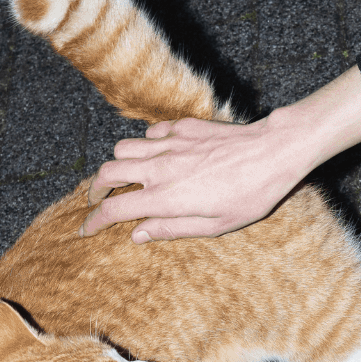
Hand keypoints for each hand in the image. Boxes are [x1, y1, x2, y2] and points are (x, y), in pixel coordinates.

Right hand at [80, 65, 360, 240]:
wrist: (273, 152)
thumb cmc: (250, 195)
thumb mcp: (214, 225)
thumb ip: (171, 229)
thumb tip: (137, 234)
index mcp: (165, 197)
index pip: (114, 209)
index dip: (94, 221)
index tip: (86, 229)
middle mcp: (160, 168)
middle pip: (107, 173)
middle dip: (96, 190)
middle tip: (99, 200)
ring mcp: (170, 143)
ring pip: (122, 149)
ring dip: (118, 165)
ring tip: (126, 177)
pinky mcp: (182, 127)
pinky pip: (148, 134)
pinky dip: (144, 146)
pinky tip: (158, 156)